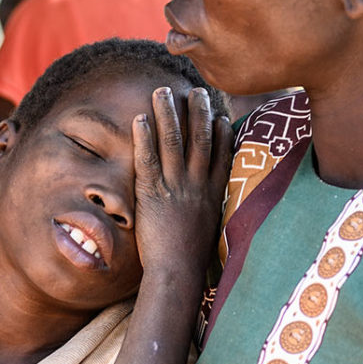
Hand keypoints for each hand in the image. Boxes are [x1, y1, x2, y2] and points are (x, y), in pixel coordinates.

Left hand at [131, 86, 233, 280]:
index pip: (223, 153)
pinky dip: (144, 137)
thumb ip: (212, 210)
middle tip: (197, 90)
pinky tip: (140, 118)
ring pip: (173, 141)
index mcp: (215, 193)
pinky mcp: (152, 193)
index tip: (221, 114)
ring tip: (162, 92)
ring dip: (168, 113)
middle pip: (201, 139)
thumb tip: (211, 202)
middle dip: (199, 111)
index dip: (222, 131)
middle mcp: (198, 184)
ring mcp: (176, 187)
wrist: (178, 273)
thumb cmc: (192, 258)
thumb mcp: (213, 229)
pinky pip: (147, 159)